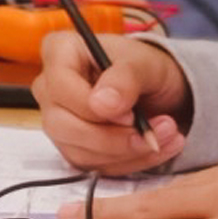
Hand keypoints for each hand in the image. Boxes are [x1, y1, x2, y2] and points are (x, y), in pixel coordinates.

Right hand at [32, 31, 188, 173]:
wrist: (157, 89)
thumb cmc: (144, 66)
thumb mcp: (144, 63)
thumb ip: (125, 78)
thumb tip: (102, 103)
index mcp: (60, 52)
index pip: (60, 87)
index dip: (92, 106)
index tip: (130, 113)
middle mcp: (50, 88)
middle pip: (63, 125)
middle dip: (113, 138)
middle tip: (156, 131)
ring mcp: (59, 120)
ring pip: (79, 152)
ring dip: (128, 152)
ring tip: (167, 134)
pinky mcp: (73, 147)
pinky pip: (94, 166)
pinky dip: (130, 162)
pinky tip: (157, 147)